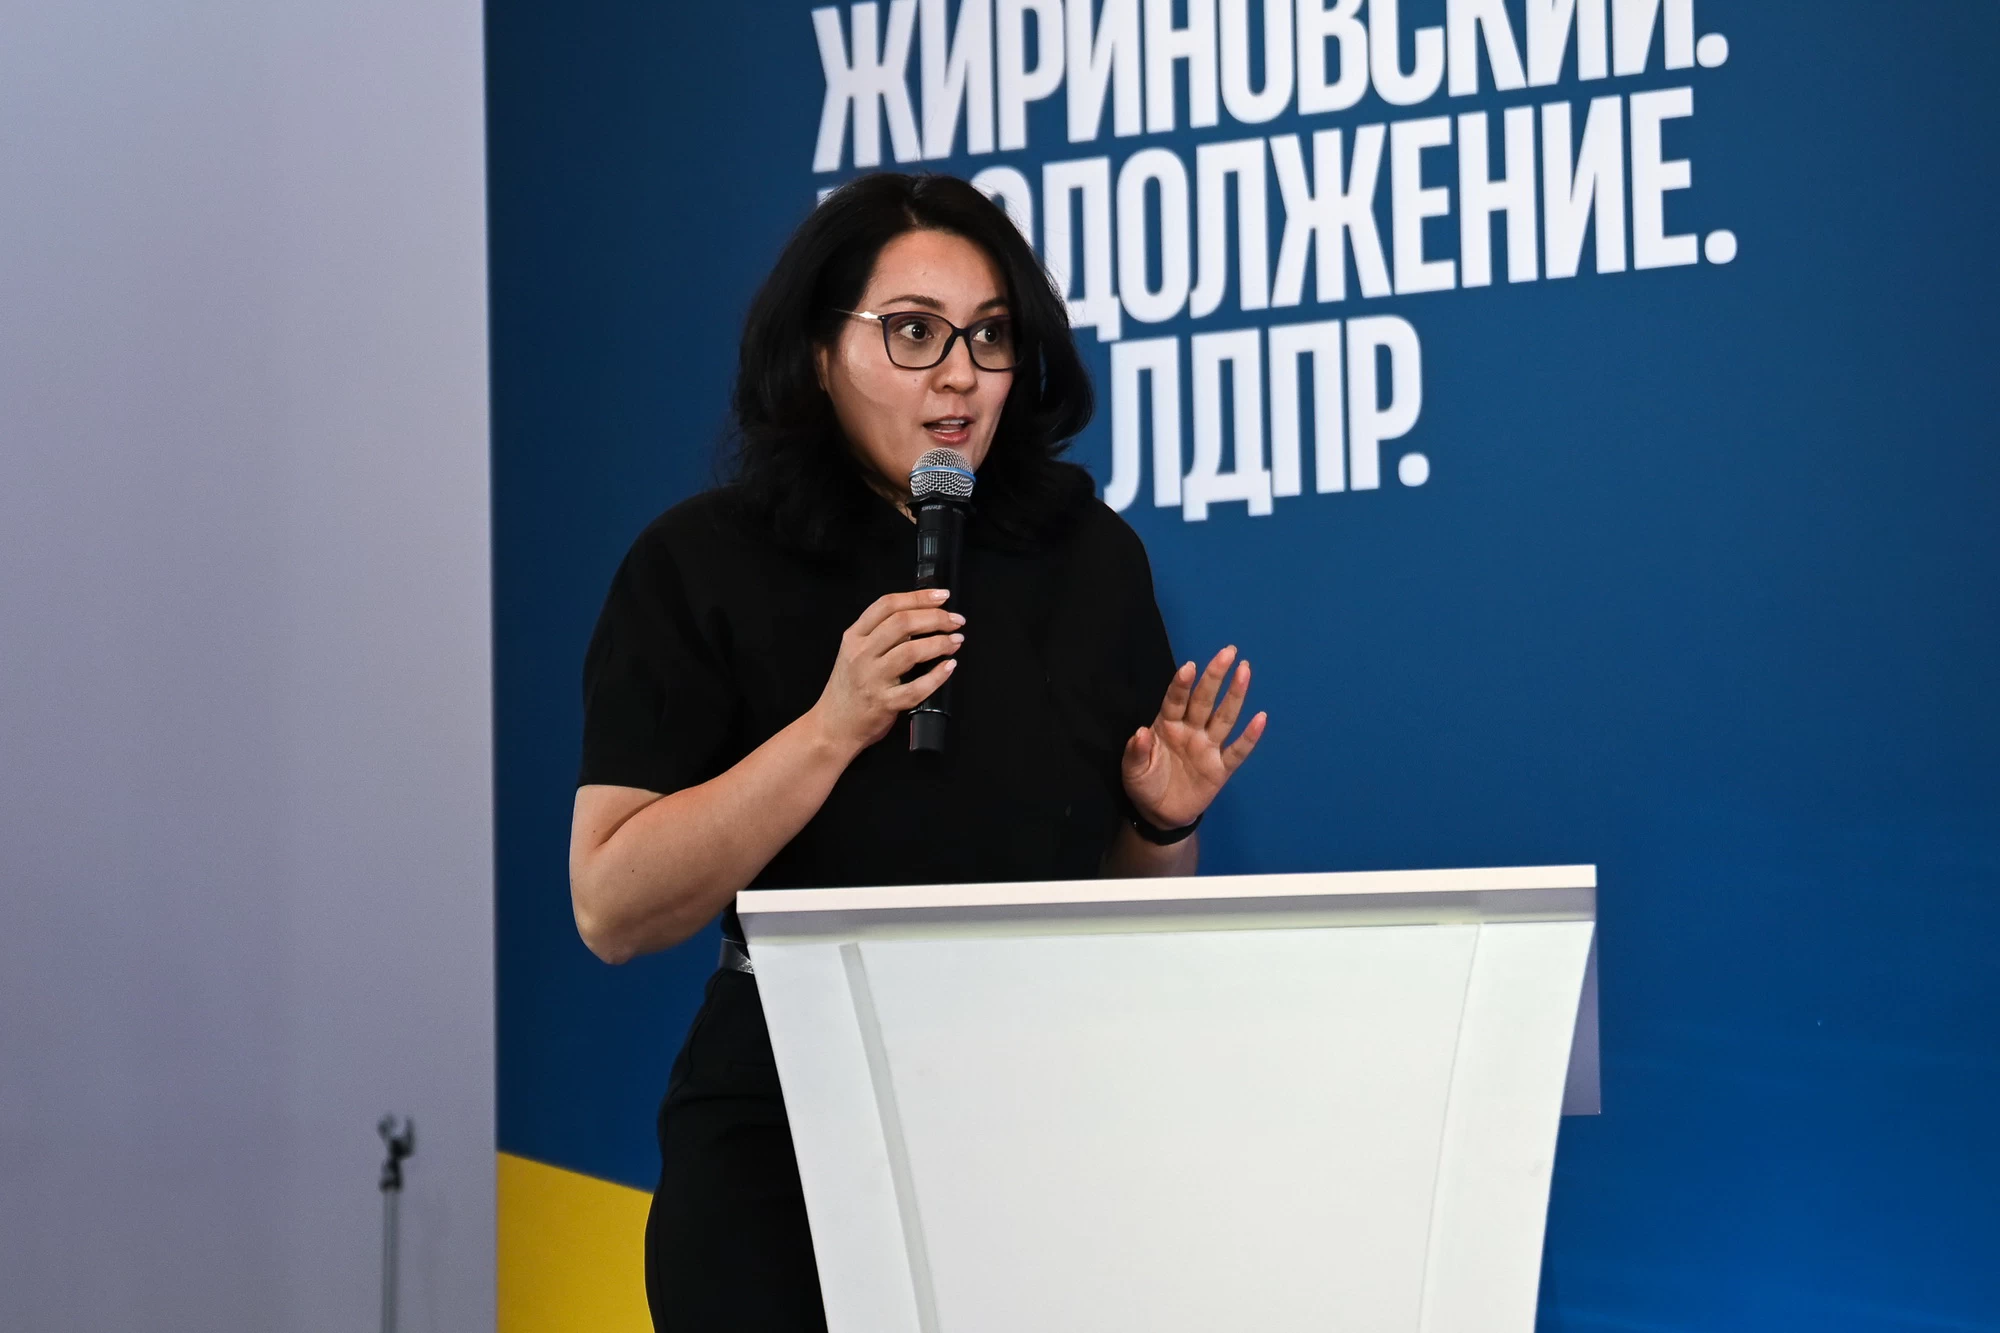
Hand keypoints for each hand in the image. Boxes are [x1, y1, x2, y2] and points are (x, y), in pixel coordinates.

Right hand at [810, 589, 963, 754]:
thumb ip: (880, 633)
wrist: (833, 726)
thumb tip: (921, 616)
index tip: (942, 596)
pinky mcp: (884, 703)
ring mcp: (872, 679)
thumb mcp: (854, 652)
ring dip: (940, 643)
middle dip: (935, 618)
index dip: (919, 597)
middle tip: (955, 621)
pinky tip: (949, 667)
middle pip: (902, 623)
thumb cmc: (848, 688)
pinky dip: (937, 676)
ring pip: (911, 651)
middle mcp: (861, 654)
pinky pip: (917, 688)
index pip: (887, 605)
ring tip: (956, 641)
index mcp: (854, 636)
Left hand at [1121, 646, 1266, 830]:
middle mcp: (1191, 730)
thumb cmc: (1145, 784)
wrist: (1160, 814)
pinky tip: (1260, 718)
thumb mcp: (1132, 771)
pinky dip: (1249, 737)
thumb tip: (1142, 733)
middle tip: (1228, 652)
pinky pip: (1237, 751)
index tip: (1189, 667)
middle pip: (1205, 700)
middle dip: (1215, 676)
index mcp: (1167, 726)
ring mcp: (1208, 748)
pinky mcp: (1221, 769)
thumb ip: (1136, 752)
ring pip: (1224, 718)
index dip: (1182, 684)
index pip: (1176, 700)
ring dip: (1235, 695)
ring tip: (1245, 671)